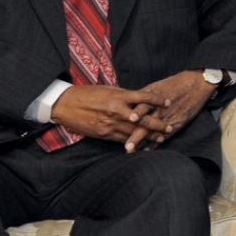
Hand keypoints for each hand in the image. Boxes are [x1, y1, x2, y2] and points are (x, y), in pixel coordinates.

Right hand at [50, 85, 171, 149]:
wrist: (66, 105)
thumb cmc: (88, 94)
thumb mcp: (109, 89)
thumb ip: (126, 95)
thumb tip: (141, 99)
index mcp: (119, 96)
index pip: (144, 97)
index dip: (158, 101)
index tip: (168, 102)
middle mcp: (117, 111)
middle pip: (143, 119)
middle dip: (158, 124)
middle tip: (170, 127)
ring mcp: (111, 124)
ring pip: (134, 132)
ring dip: (149, 136)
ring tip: (161, 138)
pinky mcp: (105, 134)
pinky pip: (122, 140)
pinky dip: (134, 142)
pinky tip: (143, 145)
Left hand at [126, 70, 215, 151]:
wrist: (196, 84)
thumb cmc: (174, 84)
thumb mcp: (155, 86)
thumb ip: (141, 97)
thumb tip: (126, 103)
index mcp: (152, 98)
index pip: (138, 109)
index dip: (127, 119)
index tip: (117, 127)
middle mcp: (159, 109)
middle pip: (146, 124)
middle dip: (136, 137)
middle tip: (127, 147)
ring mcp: (169, 117)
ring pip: (155, 132)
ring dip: (144, 142)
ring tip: (135, 151)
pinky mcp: (178, 122)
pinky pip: (165, 135)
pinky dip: (157, 142)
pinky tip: (148, 149)